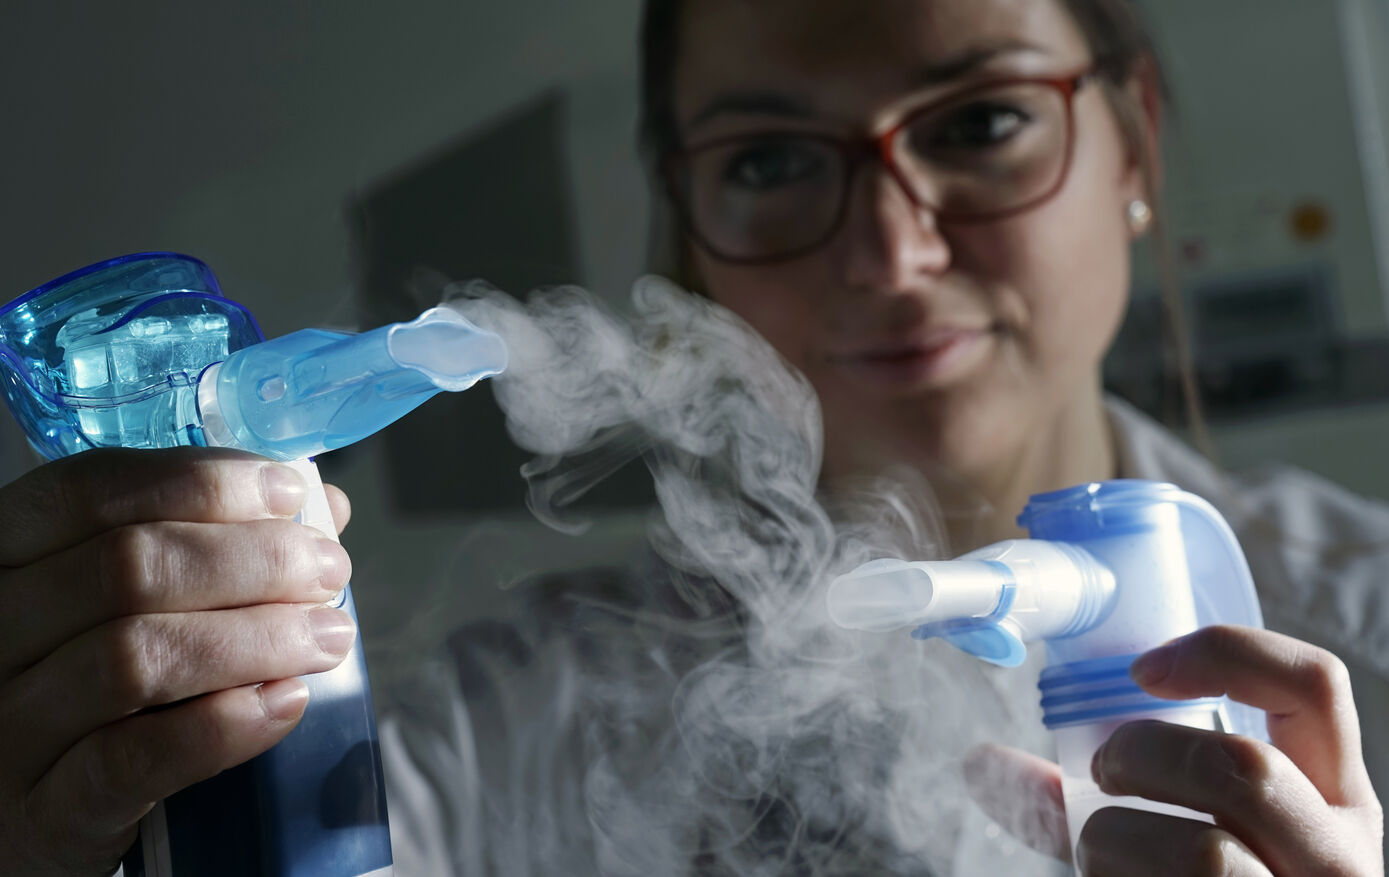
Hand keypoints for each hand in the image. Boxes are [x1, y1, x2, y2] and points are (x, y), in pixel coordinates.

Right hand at [0, 448, 354, 875]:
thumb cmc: (85, 693)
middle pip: (126, 569)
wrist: (20, 820)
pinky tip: (285, 703)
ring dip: (256, 637)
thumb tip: (318, 507)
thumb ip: (211, 544)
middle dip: (252, 559)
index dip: (200, 482)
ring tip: (327, 636)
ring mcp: (6, 727)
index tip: (286, 493)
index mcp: (3, 560)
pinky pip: (133, 760)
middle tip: (328, 571)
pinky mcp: (42, 814)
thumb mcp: (116, 607)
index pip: (88, 491)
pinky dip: (222, 726)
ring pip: (136, 657)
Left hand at [965, 626, 1383, 874]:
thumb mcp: (1197, 834)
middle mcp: (1342, 856)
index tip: (1141, 671)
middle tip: (1100, 771)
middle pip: (1245, 767)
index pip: (1313, 684)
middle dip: (1144, 756)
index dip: (1227, 654)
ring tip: (1096, 852)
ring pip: (1207, 856)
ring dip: (1116, 845)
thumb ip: (1103, 794)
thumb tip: (983, 763)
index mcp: (1335, 799)